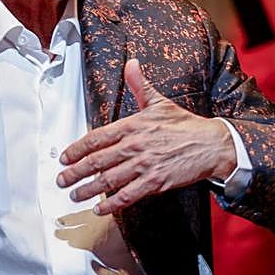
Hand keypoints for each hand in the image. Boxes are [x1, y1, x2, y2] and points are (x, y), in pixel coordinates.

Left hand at [56, 59, 235, 215]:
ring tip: (75, 195)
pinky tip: (101, 209)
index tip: (65, 157)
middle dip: (75, 172)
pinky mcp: (156, 182)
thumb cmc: (185, 125)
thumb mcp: (159, 102)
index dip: (77, 149)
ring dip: (89, 190)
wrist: (211, 144)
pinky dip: (112, 204)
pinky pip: (128, 195)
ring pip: (109, 180)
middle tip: (62, 180)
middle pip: (97, 161)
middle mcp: (135, 145)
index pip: (96, 138)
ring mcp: (145, 165)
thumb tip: (131, 64)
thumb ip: (140, 85)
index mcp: (133, 125)